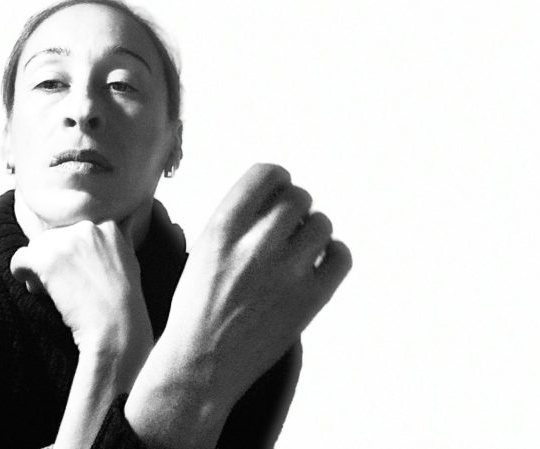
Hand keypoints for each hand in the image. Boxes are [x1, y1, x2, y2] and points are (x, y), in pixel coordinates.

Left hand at [10, 220, 153, 359]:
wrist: (115, 327)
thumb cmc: (123, 301)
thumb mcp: (131, 259)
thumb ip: (123, 237)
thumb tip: (131, 216)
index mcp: (107, 225)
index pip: (74, 231)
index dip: (73, 254)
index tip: (80, 275)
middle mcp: (85, 227)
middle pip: (54, 238)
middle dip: (54, 260)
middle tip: (65, 285)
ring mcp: (65, 242)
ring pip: (36, 248)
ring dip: (39, 268)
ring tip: (53, 291)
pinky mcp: (45, 259)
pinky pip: (19, 259)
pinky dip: (21, 273)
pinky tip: (35, 288)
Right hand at [127, 164, 351, 443]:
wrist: (200, 365)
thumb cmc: (199, 306)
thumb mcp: (204, 249)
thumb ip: (237, 219)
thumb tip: (278, 194)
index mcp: (222, 228)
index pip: (266, 174)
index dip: (277, 179)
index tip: (278, 191)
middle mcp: (255, 245)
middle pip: (298, 196)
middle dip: (295, 206)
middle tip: (288, 226)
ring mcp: (285, 273)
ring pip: (322, 223)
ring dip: (313, 230)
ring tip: (300, 249)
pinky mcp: (309, 300)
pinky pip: (340, 256)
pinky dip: (333, 254)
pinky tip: (318, 264)